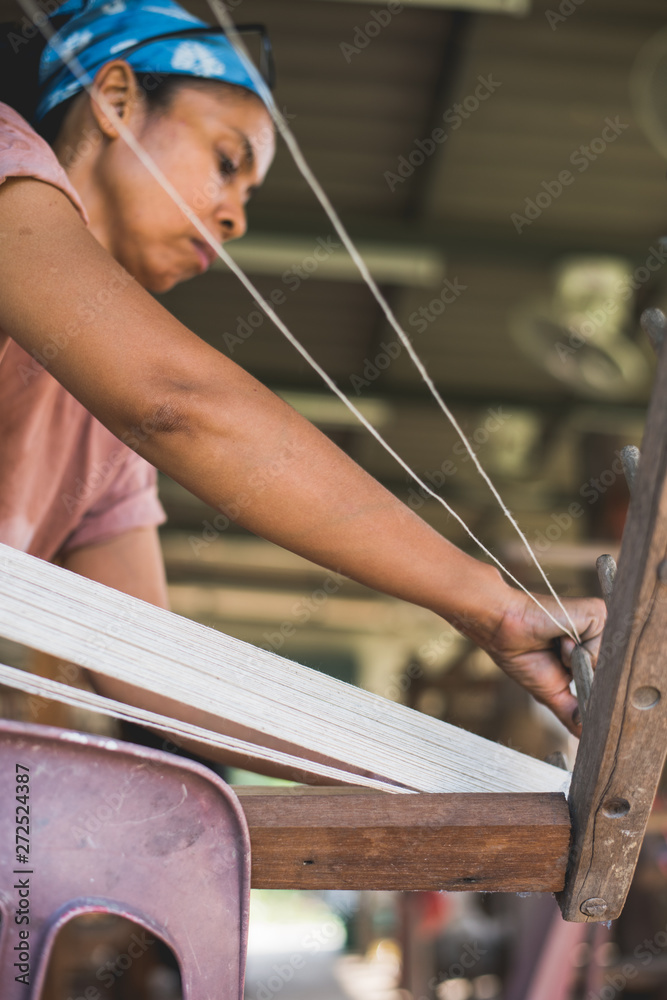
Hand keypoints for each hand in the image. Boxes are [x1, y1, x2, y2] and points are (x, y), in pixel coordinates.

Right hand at [473, 589, 606, 735]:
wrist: (503, 632)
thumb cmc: (521, 656)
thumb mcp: (552, 693)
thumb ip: (572, 713)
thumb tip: (587, 738)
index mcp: (591, 653)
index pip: (608, 682)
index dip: (592, 693)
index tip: (568, 683)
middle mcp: (600, 637)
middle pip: (611, 675)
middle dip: (583, 678)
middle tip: (558, 662)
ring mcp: (601, 625)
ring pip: (607, 664)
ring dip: (576, 664)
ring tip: (556, 646)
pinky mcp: (598, 614)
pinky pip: (600, 648)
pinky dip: (577, 652)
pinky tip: (560, 638)